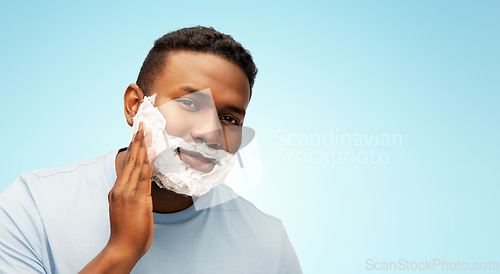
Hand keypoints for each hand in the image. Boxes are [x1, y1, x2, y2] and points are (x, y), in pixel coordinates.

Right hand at [107, 121, 155, 261]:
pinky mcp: (136, 199)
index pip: (126, 163)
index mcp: (117, 190)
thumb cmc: (126, 233)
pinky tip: (151, 151)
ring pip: (136, 164)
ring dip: (142, 146)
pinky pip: (143, 177)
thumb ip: (134, 196)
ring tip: (146, 130)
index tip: (137, 134)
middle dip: (137, 140)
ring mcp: (127, 193)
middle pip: (130, 159)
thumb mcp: (128, 210)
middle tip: (143, 123)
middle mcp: (120, 188)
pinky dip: (147, 162)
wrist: (122, 248)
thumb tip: (142, 188)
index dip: (133, 147)